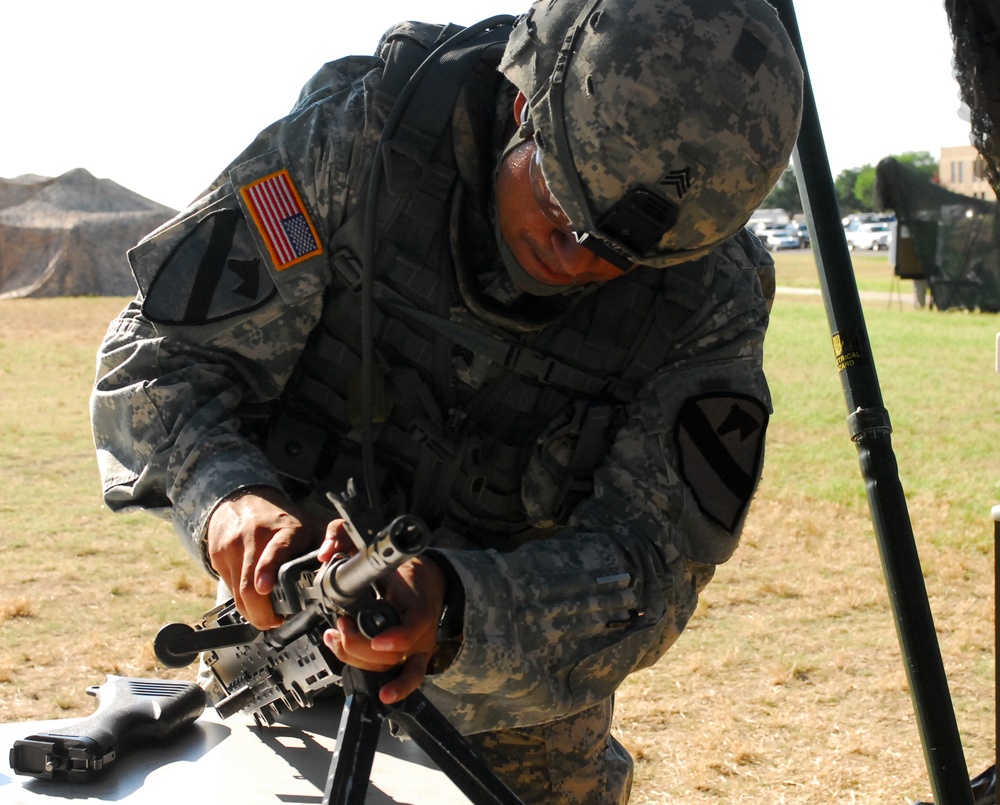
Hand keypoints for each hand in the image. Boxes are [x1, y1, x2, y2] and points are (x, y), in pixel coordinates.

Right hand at [207, 487, 348, 628]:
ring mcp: (234, 547)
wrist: (243, 501)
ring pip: (238, 592)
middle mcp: (256, 536)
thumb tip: (338, 555)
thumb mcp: (314, 525)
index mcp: (285, 530)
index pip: (275, 550)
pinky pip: (229, 588)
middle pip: (250, 584)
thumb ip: (335, 537)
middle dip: (262, 612)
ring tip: (267, 615)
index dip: (268, 569)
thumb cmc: (284, 520)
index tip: (265, 587)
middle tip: (276, 621)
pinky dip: (241, 600)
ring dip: (252, 612)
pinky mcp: (219, 556)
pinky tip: (253, 598)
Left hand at [323, 555, 446, 704]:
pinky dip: (398, 689)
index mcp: (419, 606)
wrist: (431, 581)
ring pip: (388, 666)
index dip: (394, 639)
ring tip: (335, 639)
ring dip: (356, 658)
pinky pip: (410, 678)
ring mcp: (417, 649)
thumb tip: (326, 550)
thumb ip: (356, 548)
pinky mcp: (414, 658)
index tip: (376, 640)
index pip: (412, 628)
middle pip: (391, 654)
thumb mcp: (388, 558)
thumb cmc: (410, 571)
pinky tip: (384, 695)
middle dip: (357, 645)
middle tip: (340, 625)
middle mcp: (421, 633)